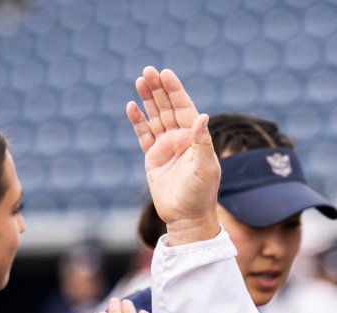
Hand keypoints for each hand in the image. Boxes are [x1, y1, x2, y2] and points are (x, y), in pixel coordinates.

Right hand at [127, 67, 220, 244]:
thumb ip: (202, 142)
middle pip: (168, 108)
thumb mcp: (205, 167)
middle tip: (148, 71)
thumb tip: (203, 116)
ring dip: (148, 100)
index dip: (175, 91)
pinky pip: (144, 135)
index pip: (184, 108)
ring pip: (155, 117)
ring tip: (140, 80)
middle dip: (159, 89)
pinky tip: (131, 106)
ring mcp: (166, 147)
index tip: (166, 74)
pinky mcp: (153, 158)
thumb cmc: (201, 193)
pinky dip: (137, 121)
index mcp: (195, 138)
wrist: (187, 217)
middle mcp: (181, 139)